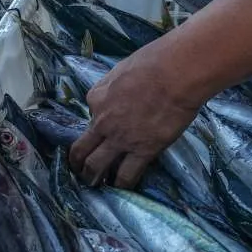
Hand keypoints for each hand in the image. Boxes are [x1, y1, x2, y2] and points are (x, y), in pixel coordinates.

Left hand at [70, 46, 201, 187]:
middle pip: (82, 148)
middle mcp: (102, 122)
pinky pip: (126, 175)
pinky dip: (121, 184)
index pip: (90, 113)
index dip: (97, 120)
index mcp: (97, 97)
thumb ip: (116, 83)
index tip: (104, 126)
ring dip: (92, 177)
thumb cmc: (153, 62)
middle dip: (78, 161)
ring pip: (96, 166)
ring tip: (93, 185)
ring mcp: (120, 139)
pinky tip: (121, 189)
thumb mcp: (122, 68)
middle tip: (79, 169)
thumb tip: (121, 89)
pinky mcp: (142, 151)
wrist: (174, 74)